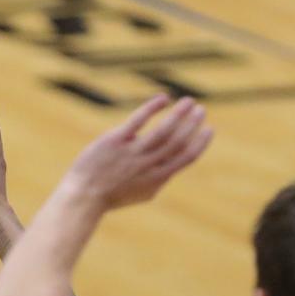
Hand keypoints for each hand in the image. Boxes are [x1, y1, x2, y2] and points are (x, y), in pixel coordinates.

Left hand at [60, 95, 212, 210]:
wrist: (84, 196)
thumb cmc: (113, 195)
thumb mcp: (141, 193)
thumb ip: (159, 179)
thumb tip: (174, 166)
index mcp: (156, 179)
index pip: (185, 157)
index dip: (200, 142)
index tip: (210, 129)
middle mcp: (147, 166)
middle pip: (178, 142)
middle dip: (192, 124)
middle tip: (201, 110)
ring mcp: (132, 153)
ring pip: (163, 131)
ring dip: (179, 114)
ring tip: (189, 101)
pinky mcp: (115, 141)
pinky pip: (138, 120)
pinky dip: (153, 108)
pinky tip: (164, 99)